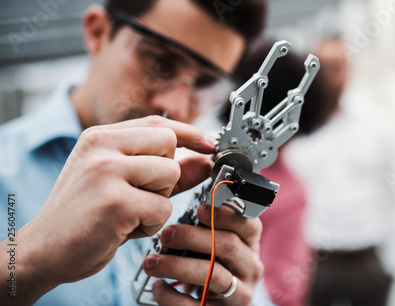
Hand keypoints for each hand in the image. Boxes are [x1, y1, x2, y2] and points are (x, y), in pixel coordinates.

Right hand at [2, 116, 214, 304]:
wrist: (44, 249)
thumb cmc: (84, 215)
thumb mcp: (121, 183)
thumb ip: (165, 169)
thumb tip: (204, 160)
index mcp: (100, 136)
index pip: (158, 123)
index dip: (190, 133)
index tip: (209, 144)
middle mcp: (101, 146)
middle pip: (169, 144)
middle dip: (167, 174)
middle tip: (141, 194)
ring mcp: (106, 171)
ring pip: (170, 174)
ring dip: (159, 200)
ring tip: (130, 212)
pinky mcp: (115, 201)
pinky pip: (163, 208)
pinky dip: (152, 223)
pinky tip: (125, 228)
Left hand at [143, 204, 263, 305]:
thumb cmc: (212, 269)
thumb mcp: (218, 248)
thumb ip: (208, 230)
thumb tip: (179, 214)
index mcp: (250, 246)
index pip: (250, 225)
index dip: (226, 215)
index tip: (200, 209)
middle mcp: (250, 269)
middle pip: (228, 246)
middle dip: (193, 237)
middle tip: (165, 234)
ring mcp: (239, 294)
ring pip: (213, 276)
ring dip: (178, 266)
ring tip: (151, 262)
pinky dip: (171, 296)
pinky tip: (158, 287)